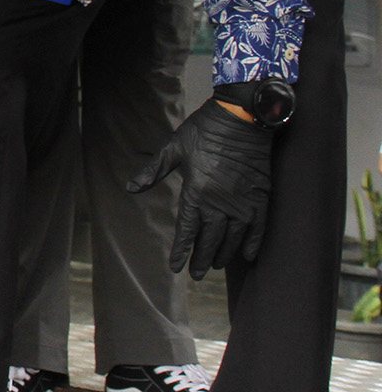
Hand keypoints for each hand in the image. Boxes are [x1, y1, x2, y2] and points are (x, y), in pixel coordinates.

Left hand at [128, 98, 273, 279]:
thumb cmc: (203, 131)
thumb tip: (130, 187)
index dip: (182, 251)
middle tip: (197, 273)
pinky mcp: (261, 197)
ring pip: (233, 238)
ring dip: (224, 254)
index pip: (187, 230)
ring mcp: (243, 201)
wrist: (241, 118)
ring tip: (215, 264)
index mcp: (197, 191)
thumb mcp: (173, 148)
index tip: (176, 267)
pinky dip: (253, 243)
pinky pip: (259, 228)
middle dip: (202, 258)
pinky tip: (247, 255)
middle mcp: (220, 202)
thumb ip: (153, 171)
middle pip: (210, 239)